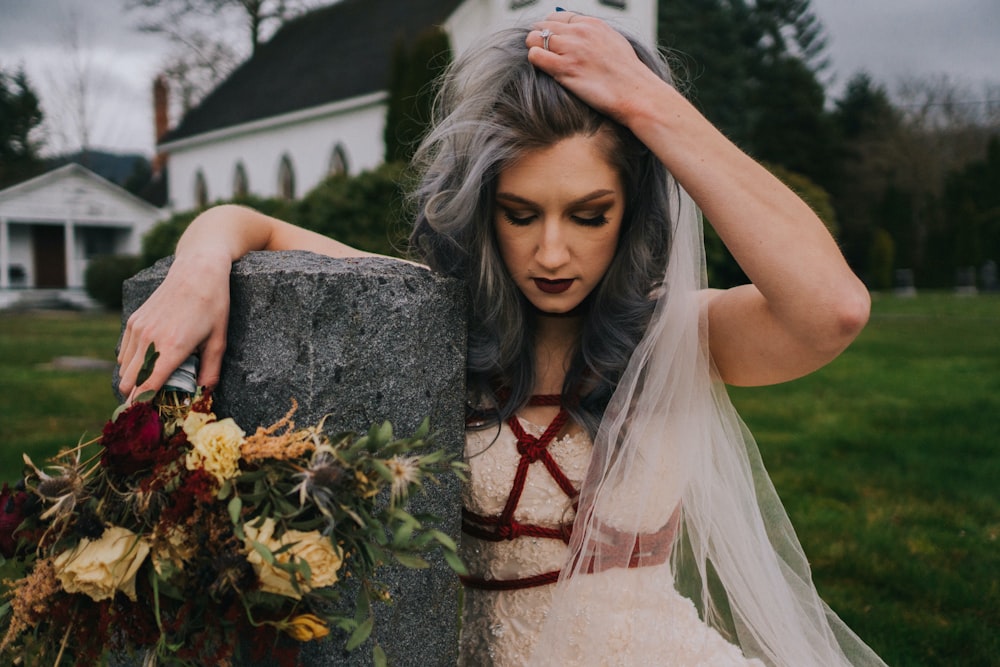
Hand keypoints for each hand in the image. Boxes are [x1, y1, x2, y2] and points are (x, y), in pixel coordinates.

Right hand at [116, 252, 230, 398]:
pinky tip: (148, 365)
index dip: (144, 406)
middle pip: (130, 383)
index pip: (147, 388)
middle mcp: (149, 340)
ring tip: (152, 386)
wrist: (197, 269)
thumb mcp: (219, 340)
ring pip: (124, 369)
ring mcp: (138, 329)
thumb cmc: (213, 304)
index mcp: (172, 348)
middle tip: (153, 405)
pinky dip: (131, 364)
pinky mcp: (133, 320)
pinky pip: (124, 352)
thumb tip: (204, 394)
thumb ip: (211, 371)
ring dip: (134, 381)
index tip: (147, 419)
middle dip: (137, 398)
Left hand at [526, 12, 665, 125]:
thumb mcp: (613, 43)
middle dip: (539, 40)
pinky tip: (544, 70)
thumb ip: (594, 36)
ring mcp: (572, 49)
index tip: (551, 45)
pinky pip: (535, 56)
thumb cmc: (627, 75)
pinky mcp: (565, 68)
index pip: (556, 17)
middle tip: (544, 56)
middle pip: (543, 26)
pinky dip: (535, 61)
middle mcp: (580, 32)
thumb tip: (578, 33)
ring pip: (534, 39)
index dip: (550, 30)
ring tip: (543, 64)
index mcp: (592, 24)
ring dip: (534, 50)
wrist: (636, 94)